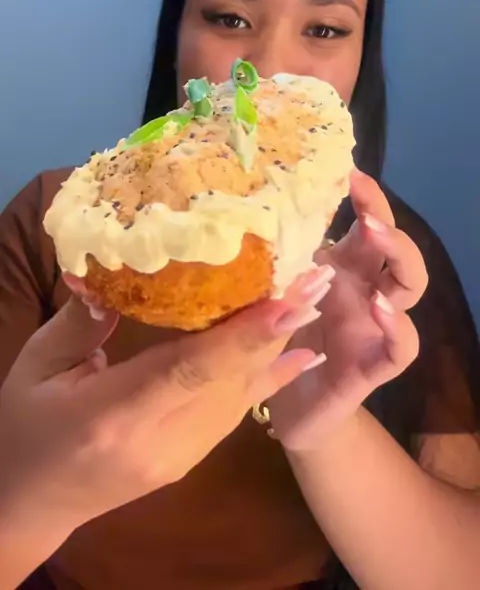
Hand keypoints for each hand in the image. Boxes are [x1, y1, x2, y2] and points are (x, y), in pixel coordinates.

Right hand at [0, 269, 326, 537]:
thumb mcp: (36, 368)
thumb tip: (112, 273)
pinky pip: (238, 410)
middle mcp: (160, 441)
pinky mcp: (192, 458)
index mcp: (113, 416)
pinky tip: (301, 348)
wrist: (28, 503)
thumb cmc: (25, 427)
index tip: (288, 297)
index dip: (244, 333)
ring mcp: (181, 456)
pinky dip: (271, 375)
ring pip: (243, 393)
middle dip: (280, 326)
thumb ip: (79, 324)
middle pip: (231, 379)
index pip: (190, 370)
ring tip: (314, 294)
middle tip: (317, 275)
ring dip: (281, 343)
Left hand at [268, 171, 427, 451]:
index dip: (367, 199)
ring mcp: (375, 326)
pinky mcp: (375, 364)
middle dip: (387, 223)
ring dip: (400, 260)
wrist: (289, 408)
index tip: (350, 173)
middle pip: (396, 248)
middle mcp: (364, 291)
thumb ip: (269, 262)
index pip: (366, 225)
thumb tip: (241, 210)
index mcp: (341, 269)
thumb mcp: (270, 293)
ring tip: (376, 241)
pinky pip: (403, 347)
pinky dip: (398, 326)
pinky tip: (380, 309)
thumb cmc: (281, 341)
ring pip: (410, 288)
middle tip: (364, 211)